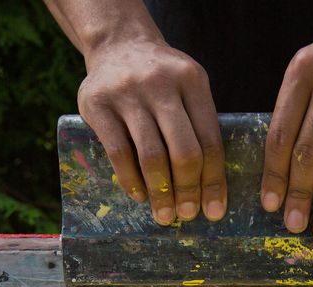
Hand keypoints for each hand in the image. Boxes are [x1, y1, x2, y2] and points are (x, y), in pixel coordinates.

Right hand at [77, 37, 226, 224]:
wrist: (118, 44)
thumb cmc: (161, 79)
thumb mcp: (187, 87)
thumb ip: (199, 124)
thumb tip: (208, 188)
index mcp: (192, 80)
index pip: (210, 140)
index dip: (213, 180)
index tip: (214, 210)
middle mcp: (162, 84)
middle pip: (184, 150)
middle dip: (188, 190)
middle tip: (187, 215)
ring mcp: (127, 92)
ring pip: (151, 155)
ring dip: (160, 192)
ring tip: (164, 215)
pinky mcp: (98, 103)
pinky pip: (118, 152)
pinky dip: (131, 180)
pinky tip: (139, 195)